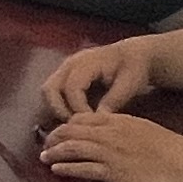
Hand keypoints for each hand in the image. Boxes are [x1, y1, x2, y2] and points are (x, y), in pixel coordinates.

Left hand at [35, 109, 182, 181]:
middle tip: (45, 143)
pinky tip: (57, 170)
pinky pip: (83, 169)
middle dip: (54, 137)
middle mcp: (110, 133)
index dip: (67, 125)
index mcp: (119, 120)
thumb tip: (108, 129)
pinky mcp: (114, 173)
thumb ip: (123, 127)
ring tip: (44, 157)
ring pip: (73, 148)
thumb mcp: (144, 128)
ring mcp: (110, 153)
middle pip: (72, 131)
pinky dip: (66, 168)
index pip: (83, 118)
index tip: (60, 131)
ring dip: (54, 152)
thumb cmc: (170, 148)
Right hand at [38, 38, 163, 124]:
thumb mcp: (130, 84)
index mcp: (86, 62)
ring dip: (57, 110)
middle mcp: (70, 64)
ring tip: (76, 124)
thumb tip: (98, 118)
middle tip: (76, 126)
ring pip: (48, 92)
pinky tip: (76, 119)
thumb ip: (113, 100)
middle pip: (50, 89)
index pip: (72, 88)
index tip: (92, 123)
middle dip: (59, 111)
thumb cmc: (134, 68)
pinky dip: (60, 107)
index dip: (79, 109)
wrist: (134, 55)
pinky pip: (54, 94)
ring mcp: (65, 69)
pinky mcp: (66, 77)